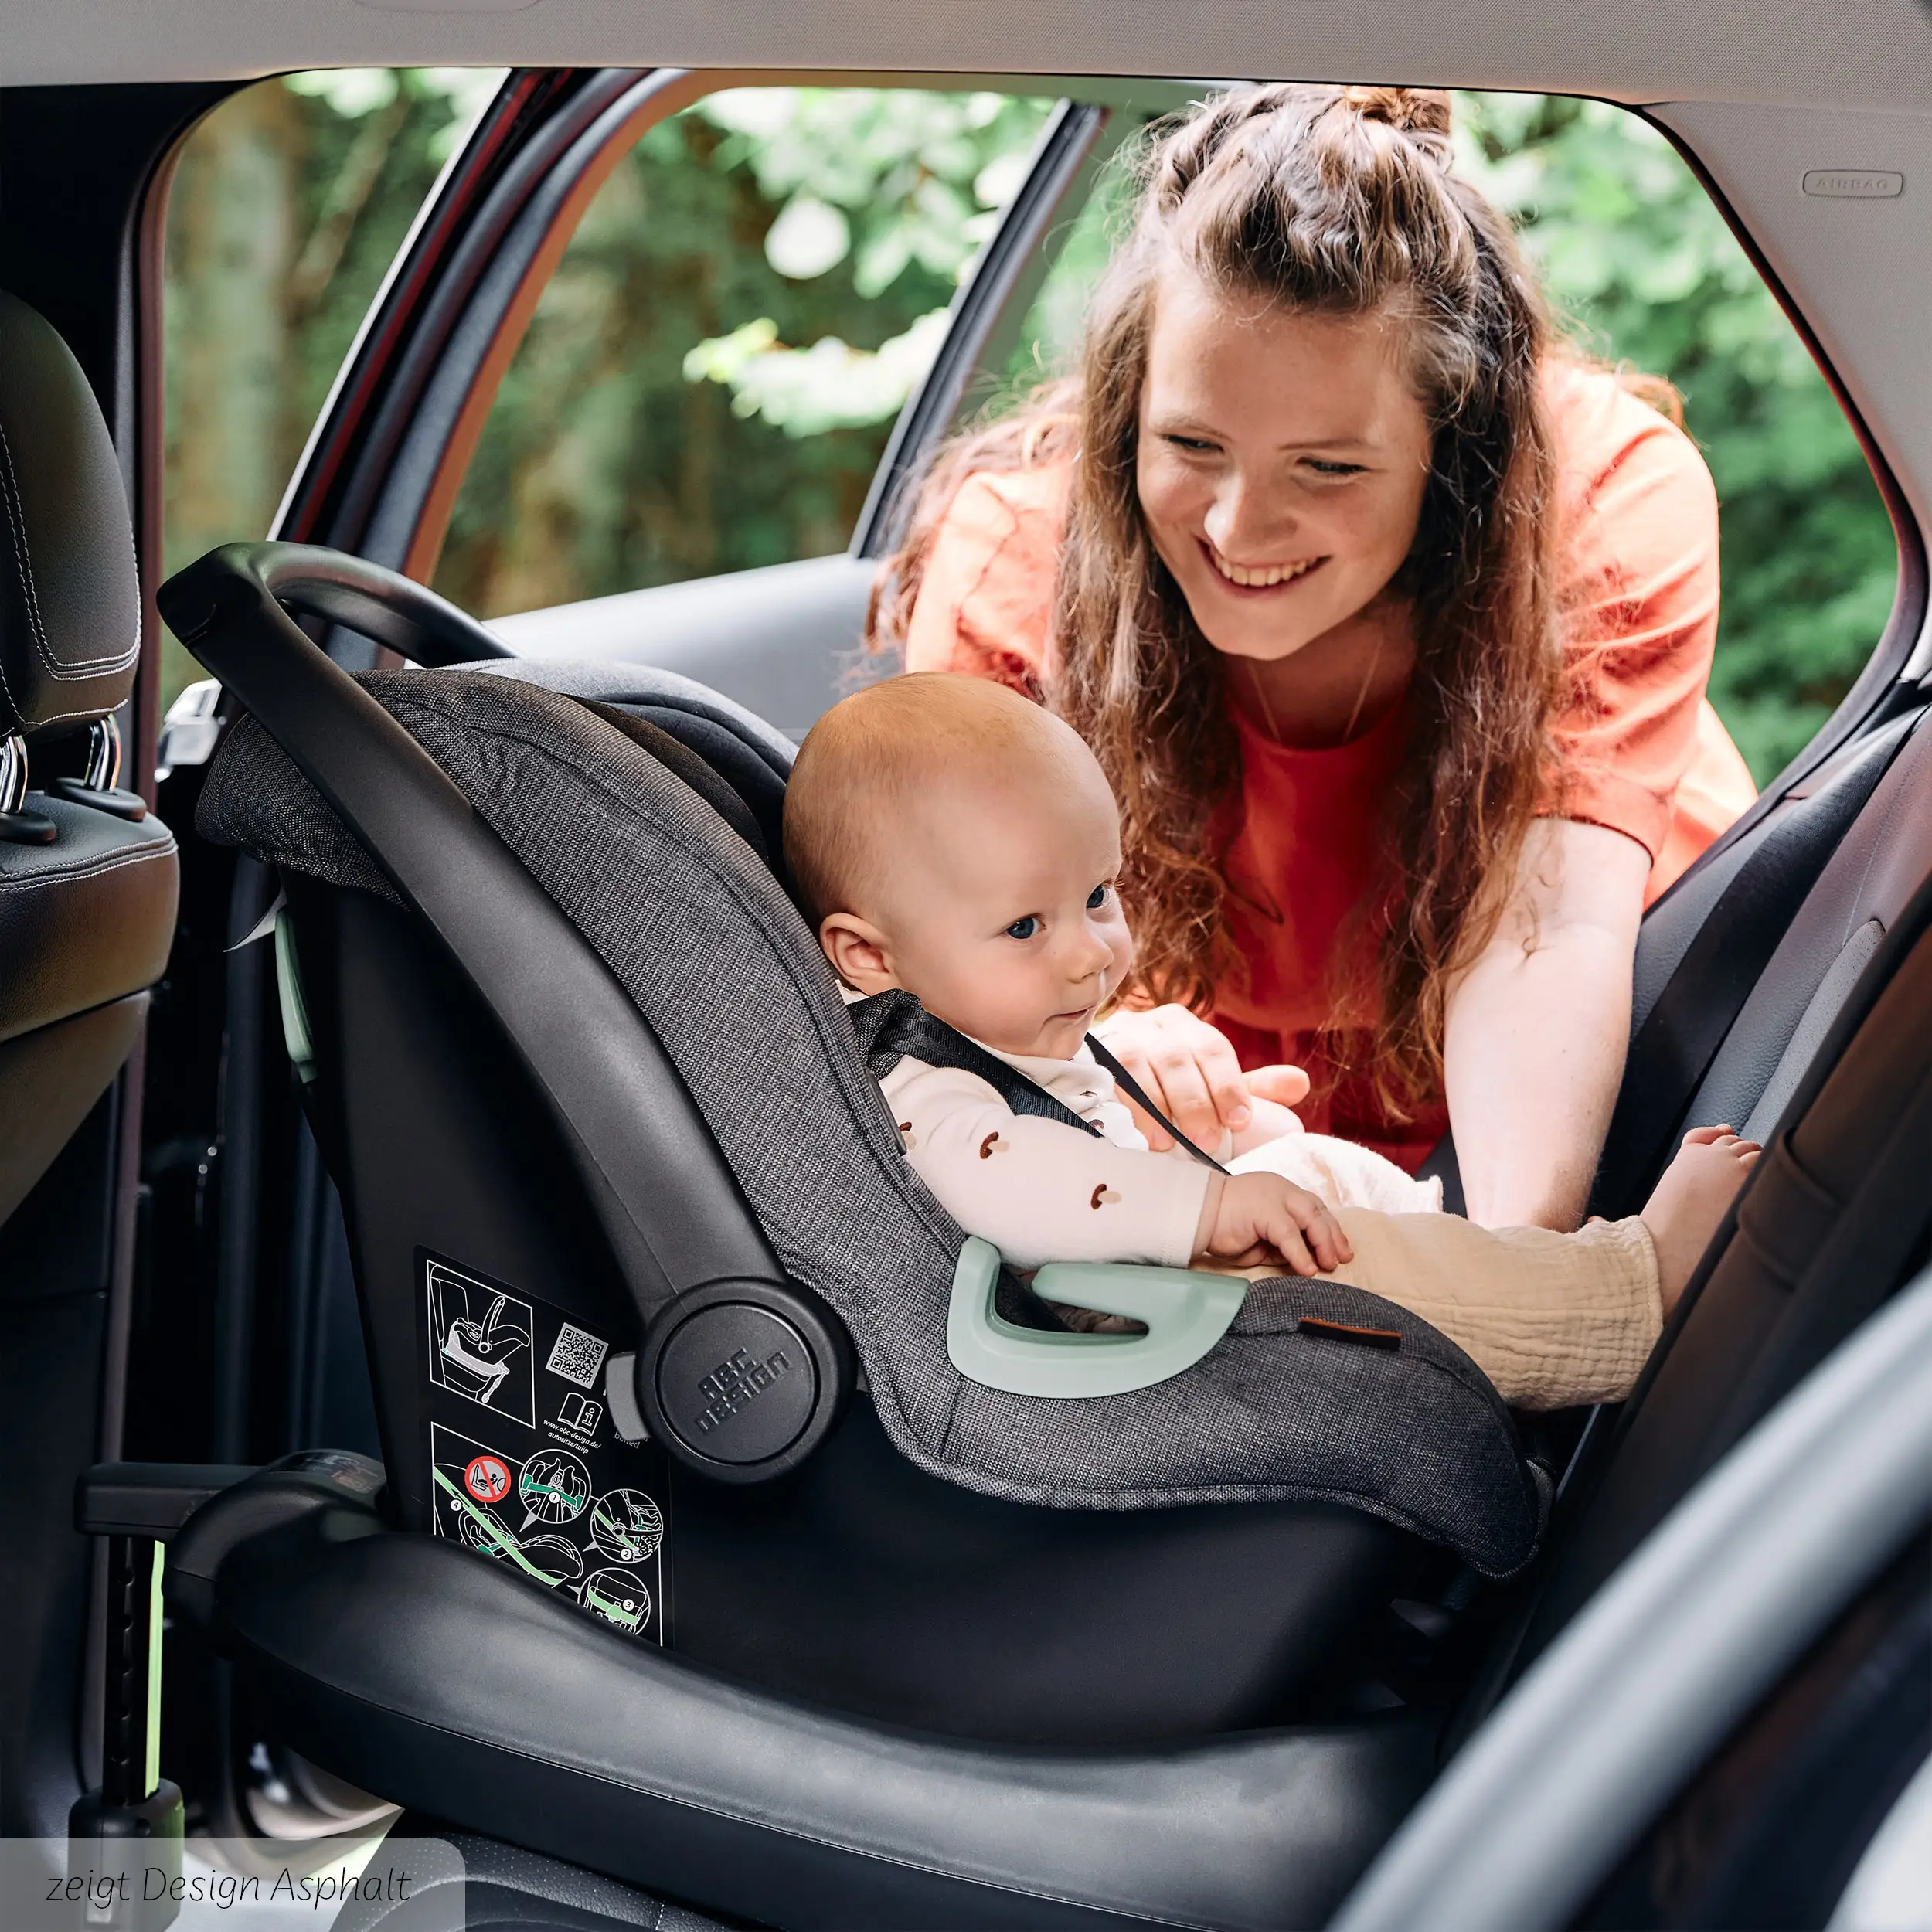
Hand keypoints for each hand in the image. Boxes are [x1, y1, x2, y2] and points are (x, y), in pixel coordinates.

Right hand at [1097, 1005, 1306, 1149]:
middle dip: (1195, 1102)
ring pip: (1140, 1065)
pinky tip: (1138, 1136)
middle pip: (1177, 1058)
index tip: (1239, 1122)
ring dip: (1157, 1107)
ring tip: (1170, 1146)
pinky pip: (1106, 1079)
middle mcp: (1151, 1024)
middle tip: (1208, 1142)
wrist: (1100, 1074)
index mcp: (1185, 1025)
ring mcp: (1117, 1038)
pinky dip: (1125, 1108)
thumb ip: (1252, 1087)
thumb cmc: (1165, 1084)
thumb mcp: (1208, 1084)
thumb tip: (1301, 1084)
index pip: (1212, 1048)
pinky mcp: (1090, 1059)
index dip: (1228, 1085)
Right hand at [1195, 1172, 1351, 1277]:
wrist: (1195, 1214)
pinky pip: (1290, 1235)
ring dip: (1323, 1244)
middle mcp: (1281, 1189)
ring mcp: (1274, 1196)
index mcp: (1280, 1191)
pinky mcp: (1266, 1210)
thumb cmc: (1223, 1227)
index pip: (1313, 1207)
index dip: (1329, 1228)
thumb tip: (1306, 1261)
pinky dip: (1301, 1254)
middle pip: (1317, 1210)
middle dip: (1333, 1236)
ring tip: (1329, 1266)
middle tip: (1342, 1259)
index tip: (1340, 1249)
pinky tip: (1308, 1270)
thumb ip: (1283, 1244)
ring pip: (1310, 1218)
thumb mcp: (1261, 1238)